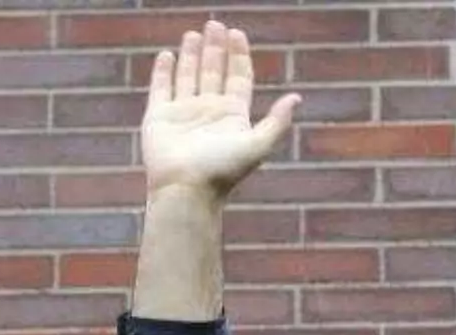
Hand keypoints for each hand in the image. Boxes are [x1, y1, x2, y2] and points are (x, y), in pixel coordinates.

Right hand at [142, 21, 300, 200]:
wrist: (186, 190)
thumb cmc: (222, 170)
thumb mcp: (257, 145)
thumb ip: (277, 121)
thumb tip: (297, 97)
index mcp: (232, 115)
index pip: (238, 77)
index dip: (239, 55)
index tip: (237, 33)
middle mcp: (208, 111)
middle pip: (214, 71)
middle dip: (215, 47)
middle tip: (215, 23)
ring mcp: (183, 113)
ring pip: (188, 75)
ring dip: (191, 54)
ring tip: (194, 33)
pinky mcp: (159, 117)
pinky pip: (161, 88)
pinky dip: (164, 71)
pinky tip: (168, 55)